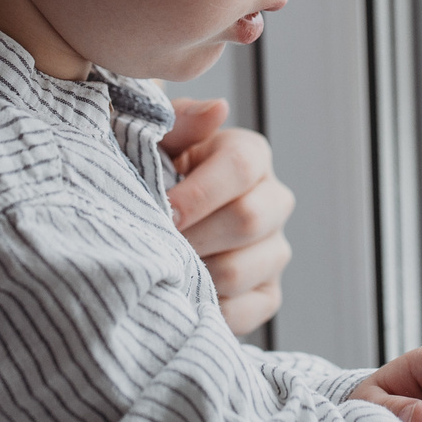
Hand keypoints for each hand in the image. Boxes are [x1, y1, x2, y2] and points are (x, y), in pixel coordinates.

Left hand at [161, 99, 294, 335]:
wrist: (147, 221)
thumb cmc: (150, 174)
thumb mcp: (157, 140)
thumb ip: (181, 122)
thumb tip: (217, 110)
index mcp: (250, 155)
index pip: (242, 167)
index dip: (199, 193)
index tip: (163, 211)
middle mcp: (272, 201)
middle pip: (248, 220)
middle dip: (193, 236)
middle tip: (154, 244)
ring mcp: (274, 251)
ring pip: (240, 270)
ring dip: (193, 273)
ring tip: (160, 267)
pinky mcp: (266, 294)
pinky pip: (243, 311)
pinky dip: (205, 308)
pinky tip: (179, 295)